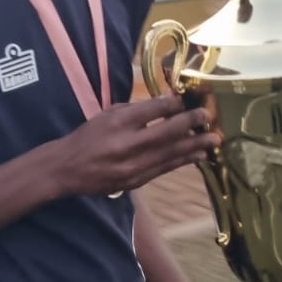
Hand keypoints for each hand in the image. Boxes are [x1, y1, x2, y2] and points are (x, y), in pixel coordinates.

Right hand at [52, 94, 219, 197]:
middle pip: (166, 133)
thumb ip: (137, 109)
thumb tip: (168, 102)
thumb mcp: (108, 114)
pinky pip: (164, 168)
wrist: (68, 169)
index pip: (152, 110)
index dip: (174, 104)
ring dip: (195, 146)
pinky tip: (197, 155)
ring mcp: (132, 166)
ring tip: (213, 140)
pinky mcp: (136, 181)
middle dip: (191, 124)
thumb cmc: (89, 136)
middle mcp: (126, 144)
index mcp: (117, 122)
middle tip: (209, 117)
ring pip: (170, 154)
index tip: (190, 99)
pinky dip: (183, 161)